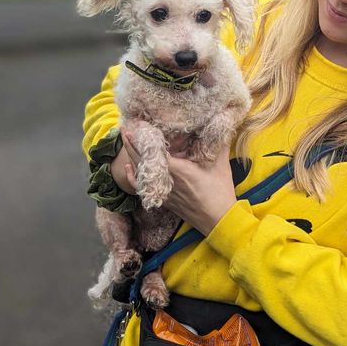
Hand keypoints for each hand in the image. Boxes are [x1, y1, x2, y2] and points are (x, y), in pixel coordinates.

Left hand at [122, 132, 236, 234]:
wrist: (218, 220)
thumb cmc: (219, 193)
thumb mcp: (221, 166)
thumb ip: (220, 144)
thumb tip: (223, 125)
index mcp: (178, 169)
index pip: (153, 151)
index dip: (142, 139)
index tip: (134, 125)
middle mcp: (166, 179)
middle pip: (142, 160)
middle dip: (132, 143)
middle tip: (124, 128)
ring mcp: (163, 191)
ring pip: (140, 172)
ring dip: (132, 156)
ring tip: (126, 141)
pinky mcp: (164, 199)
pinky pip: (142, 186)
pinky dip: (134, 176)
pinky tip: (129, 167)